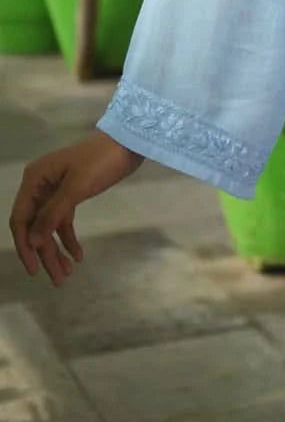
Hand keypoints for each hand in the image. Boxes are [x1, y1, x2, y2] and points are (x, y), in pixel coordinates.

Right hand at [9, 131, 143, 286]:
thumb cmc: (99, 162)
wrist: (127, 142)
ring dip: (57, 250)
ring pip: (50, 226)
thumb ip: (52, 215)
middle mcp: (40, 185)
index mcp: (34, 180)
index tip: (34, 270)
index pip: (21, 219)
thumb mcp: (75, 189)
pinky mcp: (71, 193)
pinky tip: (77, 255)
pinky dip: (69, 238)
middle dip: (45, 254)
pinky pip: (64, 220)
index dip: (25, 246)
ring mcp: (55, 190)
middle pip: (36, 227)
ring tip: (67, 274)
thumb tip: (32, 243)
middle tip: (58, 279)